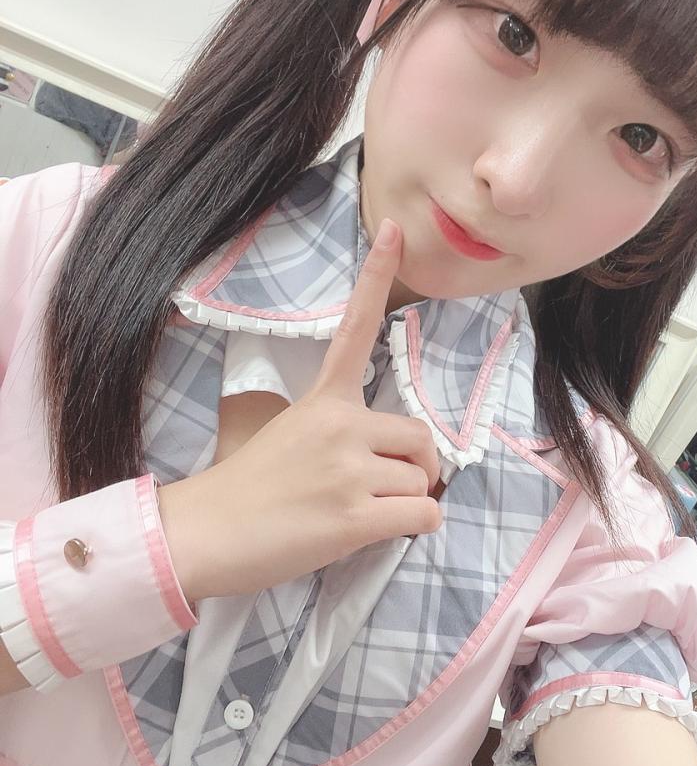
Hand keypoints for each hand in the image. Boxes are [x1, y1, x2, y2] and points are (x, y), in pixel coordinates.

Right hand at [158, 217, 442, 601]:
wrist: (203, 535)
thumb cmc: (244, 491)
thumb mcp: (287, 437)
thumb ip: (337, 434)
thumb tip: (386, 457)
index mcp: (322, 401)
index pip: (355, 330)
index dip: (377, 278)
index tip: (395, 230)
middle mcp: (341, 425)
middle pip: (421, 437)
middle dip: (416, 468)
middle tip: (385, 491)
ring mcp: (349, 469)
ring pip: (422, 482)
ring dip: (405, 504)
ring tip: (358, 517)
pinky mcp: (356, 515)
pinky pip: (425, 515)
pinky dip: (417, 528)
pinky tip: (382, 533)